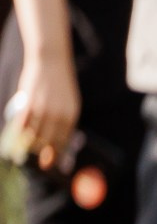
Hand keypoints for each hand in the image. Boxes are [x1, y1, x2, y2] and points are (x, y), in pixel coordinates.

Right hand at [11, 56, 80, 170]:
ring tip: (27, 152)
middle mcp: (59, 115)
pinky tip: (17, 140)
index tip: (52, 164)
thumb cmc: (59, 82)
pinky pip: (24, 124)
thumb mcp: (69, 102)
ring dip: (30, 146)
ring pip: (35, 135)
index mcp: (72, 116)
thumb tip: (58, 137)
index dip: (57, 155)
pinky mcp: (29, 103)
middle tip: (39, 162)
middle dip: (43, 154)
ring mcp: (43, 110)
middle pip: (49, 141)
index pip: (64, 141)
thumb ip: (65, 118)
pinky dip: (20, 134)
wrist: (50, 60)